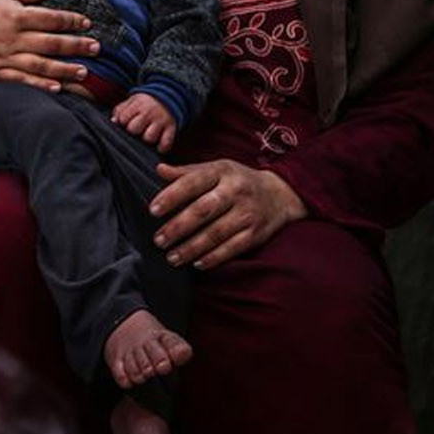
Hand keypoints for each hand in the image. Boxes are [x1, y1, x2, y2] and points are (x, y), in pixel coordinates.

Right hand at [0, 0, 99, 92]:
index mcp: (13, 15)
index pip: (49, 19)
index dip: (70, 21)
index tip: (86, 23)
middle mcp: (9, 38)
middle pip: (49, 43)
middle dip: (75, 46)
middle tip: (96, 48)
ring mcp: (2, 58)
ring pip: (39, 66)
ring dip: (64, 70)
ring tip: (84, 72)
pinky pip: (21, 81)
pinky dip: (40, 85)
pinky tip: (57, 88)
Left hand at [112, 93, 176, 151]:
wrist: (168, 96)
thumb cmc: (145, 103)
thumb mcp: (131, 102)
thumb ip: (120, 110)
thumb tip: (113, 121)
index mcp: (138, 105)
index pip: (123, 118)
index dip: (122, 122)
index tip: (126, 122)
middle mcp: (150, 113)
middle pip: (134, 129)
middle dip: (133, 132)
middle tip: (136, 131)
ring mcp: (161, 121)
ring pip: (149, 138)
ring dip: (147, 139)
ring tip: (146, 136)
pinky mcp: (171, 128)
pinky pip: (165, 143)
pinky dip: (161, 147)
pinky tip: (157, 145)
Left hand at [147, 160, 306, 269]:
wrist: (279, 195)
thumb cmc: (238, 181)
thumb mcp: (216, 169)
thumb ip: (187, 172)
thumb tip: (159, 170)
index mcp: (222, 171)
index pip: (193, 182)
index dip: (171, 196)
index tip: (153, 210)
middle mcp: (236, 191)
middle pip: (203, 210)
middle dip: (178, 227)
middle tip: (159, 240)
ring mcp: (247, 213)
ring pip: (215, 233)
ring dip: (191, 248)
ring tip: (172, 257)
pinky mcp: (255, 234)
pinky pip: (231, 248)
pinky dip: (213, 258)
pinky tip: (196, 263)